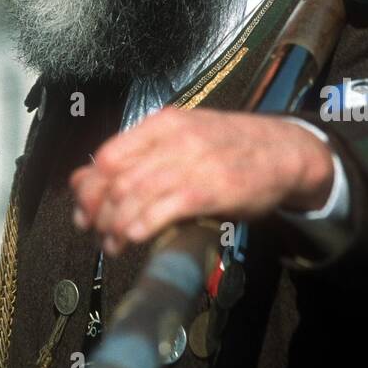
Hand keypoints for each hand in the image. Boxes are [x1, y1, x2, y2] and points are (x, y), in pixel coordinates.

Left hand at [69, 108, 333, 256]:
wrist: (285, 150)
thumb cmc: (229, 147)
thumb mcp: (182, 139)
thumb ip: (138, 156)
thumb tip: (84, 179)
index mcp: (164, 124)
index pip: (108, 155)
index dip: (88, 187)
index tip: (82, 210)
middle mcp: (175, 139)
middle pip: (117, 178)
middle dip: (98, 211)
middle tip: (94, 232)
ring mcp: (194, 162)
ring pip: (135, 195)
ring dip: (116, 225)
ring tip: (113, 244)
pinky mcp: (212, 188)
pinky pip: (165, 208)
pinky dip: (142, 225)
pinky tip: (133, 238)